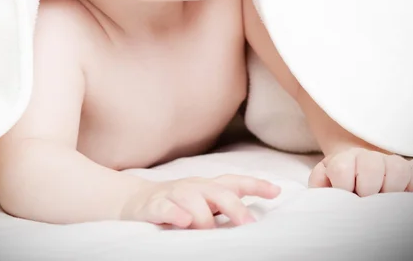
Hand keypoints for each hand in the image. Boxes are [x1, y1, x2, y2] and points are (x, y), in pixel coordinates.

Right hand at [121, 174, 280, 228]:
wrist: (136, 201)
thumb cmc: (177, 204)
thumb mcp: (202, 203)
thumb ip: (223, 208)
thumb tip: (253, 218)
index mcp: (207, 187)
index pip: (233, 182)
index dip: (255, 185)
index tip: (276, 191)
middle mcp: (193, 187)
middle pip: (217, 191)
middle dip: (235, 206)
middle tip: (248, 224)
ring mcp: (173, 194)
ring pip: (192, 199)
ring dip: (204, 216)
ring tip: (211, 231)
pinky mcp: (154, 205)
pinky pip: (166, 208)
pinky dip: (175, 214)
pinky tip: (183, 221)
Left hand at [308, 147, 412, 196]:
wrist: (355, 169)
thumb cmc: (338, 183)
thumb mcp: (323, 183)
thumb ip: (319, 184)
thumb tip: (327, 191)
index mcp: (343, 160)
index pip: (342, 169)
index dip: (344, 187)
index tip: (345, 195)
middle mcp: (368, 157)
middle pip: (372, 165)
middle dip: (369, 189)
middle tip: (366, 199)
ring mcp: (390, 161)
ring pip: (399, 167)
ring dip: (393, 186)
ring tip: (385, 198)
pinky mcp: (411, 169)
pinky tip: (407, 191)